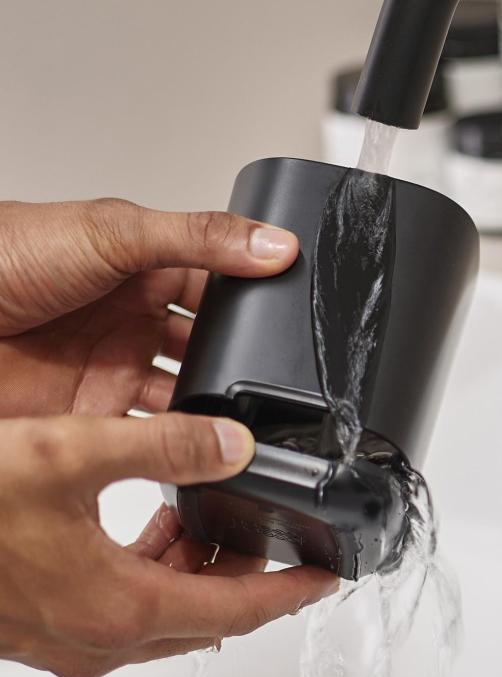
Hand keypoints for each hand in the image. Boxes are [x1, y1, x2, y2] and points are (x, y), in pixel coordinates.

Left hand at [0, 198, 298, 417]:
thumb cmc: (4, 255)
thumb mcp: (113, 231)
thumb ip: (199, 238)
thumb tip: (275, 245)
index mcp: (144, 267)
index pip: (219, 286)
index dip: (257, 300)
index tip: (297, 316)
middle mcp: (133, 319)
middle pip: (210, 346)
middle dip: (242, 361)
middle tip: (277, 378)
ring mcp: (113, 368)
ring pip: (186, 395)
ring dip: (216, 406)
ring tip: (247, 415)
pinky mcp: (90, 416)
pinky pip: (147, 436)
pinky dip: (177, 445)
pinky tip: (201, 444)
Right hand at [0, 411, 337, 676]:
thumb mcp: (71, 457)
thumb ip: (163, 446)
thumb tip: (233, 442)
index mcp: (124, 606)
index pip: (241, 610)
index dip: (294, 590)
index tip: (330, 574)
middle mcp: (101, 635)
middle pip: (208, 613)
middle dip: (250, 574)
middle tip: (277, 530)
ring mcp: (71, 635)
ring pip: (165, 610)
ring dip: (199, 567)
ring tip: (216, 512)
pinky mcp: (46, 621)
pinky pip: (124, 603)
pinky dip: (154, 566)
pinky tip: (150, 519)